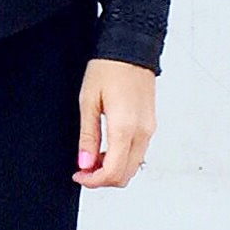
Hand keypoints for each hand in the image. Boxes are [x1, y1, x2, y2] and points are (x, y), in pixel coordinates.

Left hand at [75, 58, 155, 187]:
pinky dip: (122, 158)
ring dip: (113, 169)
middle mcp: (142, 132)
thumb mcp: (88, 101)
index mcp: (125, 127)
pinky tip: (107, 148)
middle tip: (83, 169)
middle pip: (126, 175)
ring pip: (134, 166)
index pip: (113, 172)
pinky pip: (138, 153)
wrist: (130, 49)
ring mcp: (149, 129)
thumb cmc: (108, 68)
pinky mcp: (150, 124)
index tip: (79, 175)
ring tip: (93, 156)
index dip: (93, 181)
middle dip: (103, 179)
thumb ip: (88, 136)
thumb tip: (85, 162)